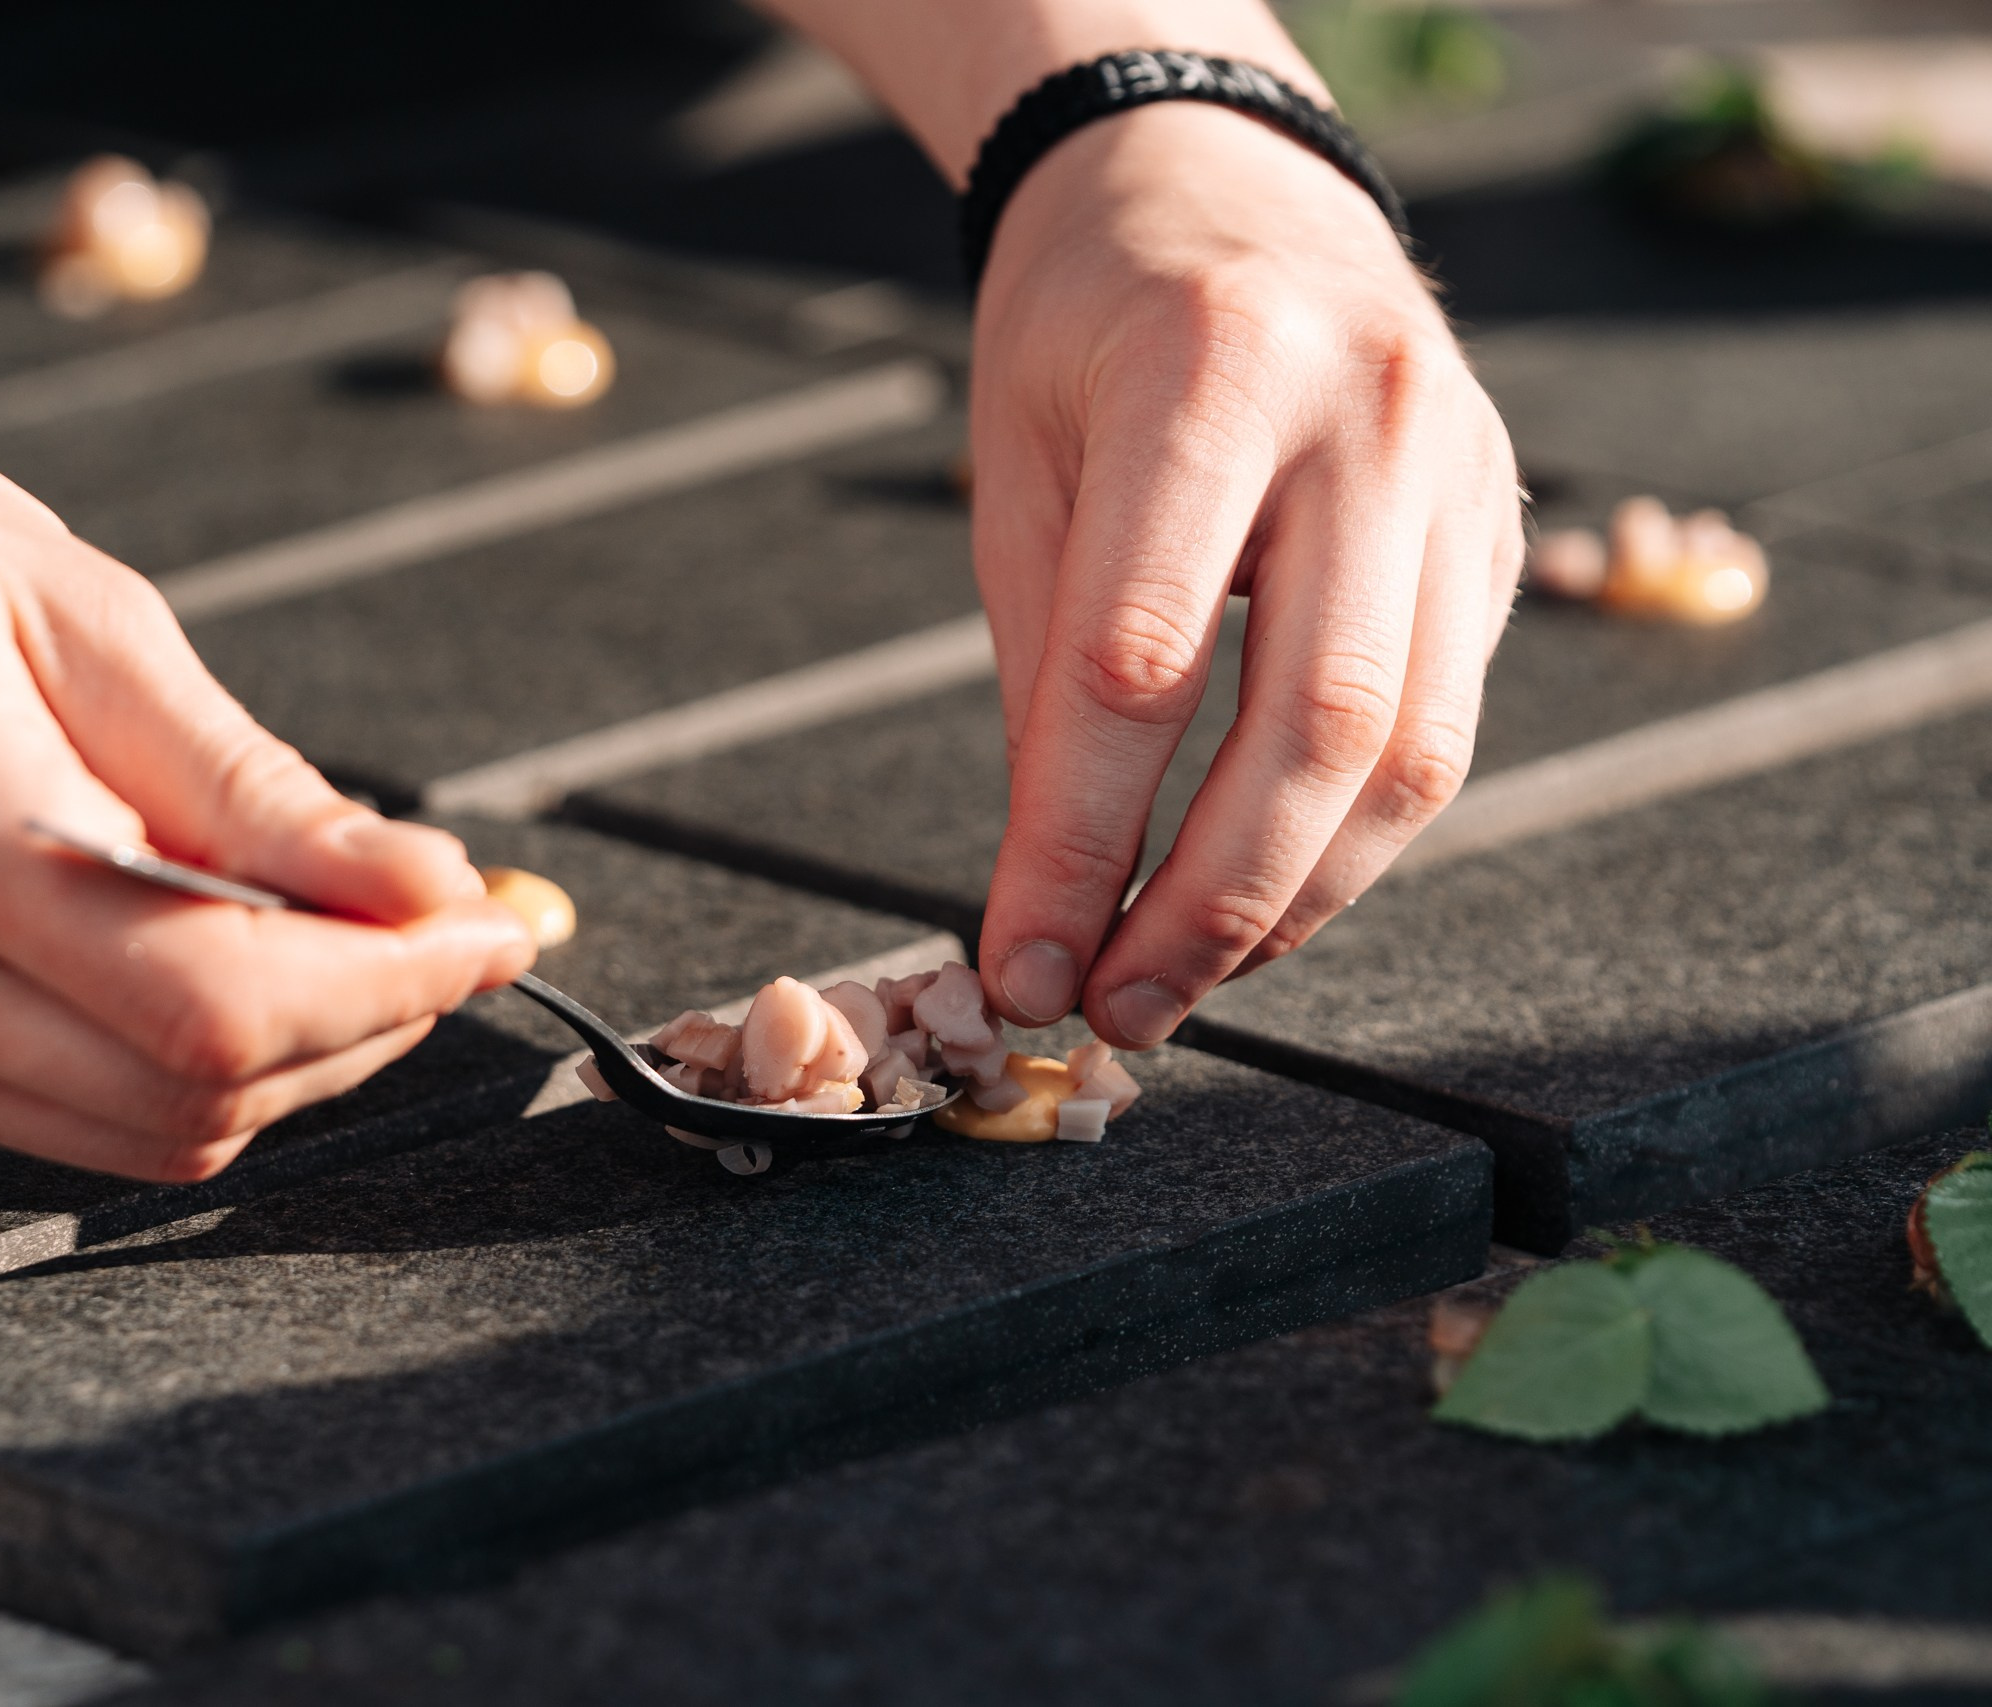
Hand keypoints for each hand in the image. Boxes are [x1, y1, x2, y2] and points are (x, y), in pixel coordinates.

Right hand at [0, 377, 535, 1179]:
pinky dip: (186, 1075)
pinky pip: (64, 1123)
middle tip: (447, 928)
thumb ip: (256, 784)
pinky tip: (236, 972)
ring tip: (358, 948)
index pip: (215, 997)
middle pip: (191, 1095)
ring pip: (140, 1138)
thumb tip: (425, 888)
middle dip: (367, 1028)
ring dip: (290, 1066)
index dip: (393, 984)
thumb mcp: (82, 612)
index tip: (498, 926)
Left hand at [969, 102, 1521, 1043]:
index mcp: (1216, 374)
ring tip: (1182, 982)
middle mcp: (1375, 417)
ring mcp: (1464, 472)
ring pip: (1412, 756)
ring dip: (1295, 905)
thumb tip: (1051, 897)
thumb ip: (1045, 673)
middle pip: (1316, 729)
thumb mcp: (1022, 475)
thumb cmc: (1089, 333)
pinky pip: (1442, 728)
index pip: (1144, 663)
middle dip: (1206, 909)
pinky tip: (1263, 899)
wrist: (1222, 191)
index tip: (1016, 958)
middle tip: (1113, 1009)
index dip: (1075, 841)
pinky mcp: (1501, 531)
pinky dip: (1349, 843)